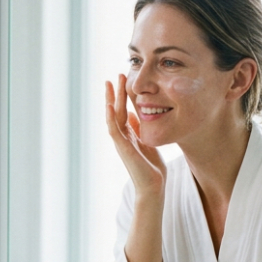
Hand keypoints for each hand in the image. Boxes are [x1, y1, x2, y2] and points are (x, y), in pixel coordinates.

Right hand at [106, 75, 165, 197]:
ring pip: (112, 116)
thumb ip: (140, 129)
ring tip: (110, 84)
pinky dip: (110, 117)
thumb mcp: (148, 141)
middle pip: (116, 110)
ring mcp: (120, 142)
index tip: (122, 79)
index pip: (123, 110)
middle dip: (115, 92)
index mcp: (128, 134)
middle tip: (115, 75)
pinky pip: (114, 130)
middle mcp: (122, 136)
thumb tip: (135, 114)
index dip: (122, 95)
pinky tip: (109, 106)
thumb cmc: (152, 167)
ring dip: (111, 99)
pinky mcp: (122, 148)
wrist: (153, 186)